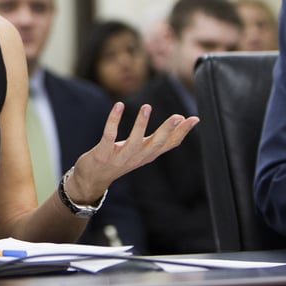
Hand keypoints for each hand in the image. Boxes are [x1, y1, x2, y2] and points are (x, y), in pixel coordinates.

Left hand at [67, 102, 197, 203]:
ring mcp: (119, 157)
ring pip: (134, 141)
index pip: (169, 145)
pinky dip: (114, 120)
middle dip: (167, 131)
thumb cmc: (118, 160)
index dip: (182, 133)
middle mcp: (136, 158)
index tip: (194, 119)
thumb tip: (177, 124)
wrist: (91, 180)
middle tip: (178, 116)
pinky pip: (109, 136)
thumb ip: (155, 141)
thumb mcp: (139, 152)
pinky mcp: (102, 154)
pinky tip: (118, 105)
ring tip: (147, 106)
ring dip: (141, 124)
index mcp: (147, 156)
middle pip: (156, 144)